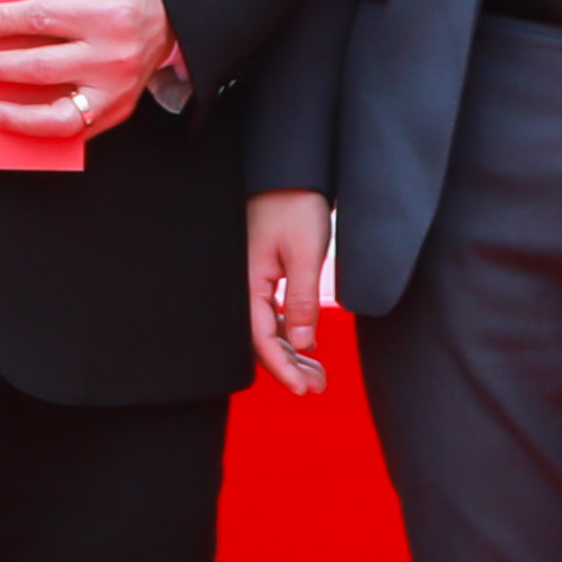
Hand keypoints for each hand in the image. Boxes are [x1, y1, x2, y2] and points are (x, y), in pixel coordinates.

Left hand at [0, 0, 170, 145]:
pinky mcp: (117, 111)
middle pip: (42, 66)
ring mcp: (116, 89)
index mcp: (106, 13)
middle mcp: (113, 55)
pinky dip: (41, 130)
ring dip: (18, 114)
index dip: (3, 23)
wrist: (170, 16)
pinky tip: (17, 123)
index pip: (42, 18)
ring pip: (58, 112)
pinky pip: (73, 130)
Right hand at [245, 188, 332, 394]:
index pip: (260, 338)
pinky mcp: (260, 273)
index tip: (302, 390)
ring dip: (290, 353)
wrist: (291, 171)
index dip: (281, 368)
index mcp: (247, 281)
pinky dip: (289, 331)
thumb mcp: (307, 255)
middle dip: (288, 367)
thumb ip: (303, 302)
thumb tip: (302, 345)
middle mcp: (243, 285)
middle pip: (260, 339)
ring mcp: (250, 280)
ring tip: (318, 375)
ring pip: (267, 328)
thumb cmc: (296, 205)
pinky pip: (270, 313)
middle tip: (317, 387)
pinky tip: (307, 345)